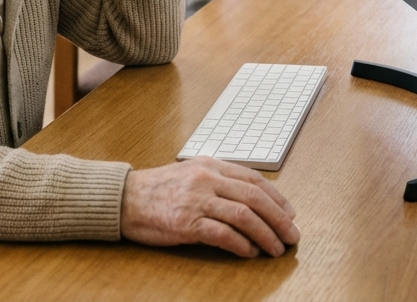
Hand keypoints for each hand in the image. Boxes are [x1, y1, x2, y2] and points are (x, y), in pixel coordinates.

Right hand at [120, 158, 298, 257]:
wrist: (125, 199)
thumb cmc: (158, 189)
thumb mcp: (191, 172)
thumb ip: (218, 180)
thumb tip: (251, 199)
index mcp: (209, 164)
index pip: (253, 179)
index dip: (277, 198)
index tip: (290, 214)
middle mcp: (206, 178)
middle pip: (254, 198)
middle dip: (279, 219)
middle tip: (292, 235)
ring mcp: (196, 200)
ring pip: (244, 216)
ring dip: (266, 235)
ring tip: (276, 248)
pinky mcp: (186, 223)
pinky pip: (223, 234)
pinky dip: (241, 245)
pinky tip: (249, 253)